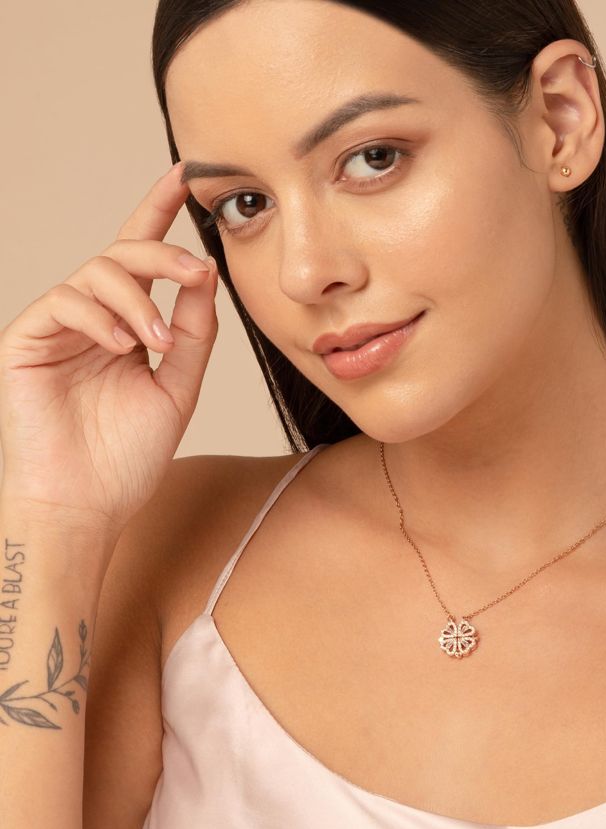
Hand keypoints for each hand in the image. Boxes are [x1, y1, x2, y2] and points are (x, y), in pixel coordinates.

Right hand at [0, 162, 218, 532]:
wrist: (89, 502)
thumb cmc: (129, 452)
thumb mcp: (179, 385)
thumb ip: (195, 330)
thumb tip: (206, 272)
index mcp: (127, 324)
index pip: (141, 257)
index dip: (158, 212)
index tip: (183, 176)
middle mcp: (93, 319)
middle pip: (122, 254)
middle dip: (164, 252)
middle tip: (198, 270)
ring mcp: (58, 328)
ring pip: (95, 272)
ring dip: (139, 299)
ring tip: (160, 342)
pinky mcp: (26, 341)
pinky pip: (63, 302)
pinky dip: (100, 317)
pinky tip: (124, 346)